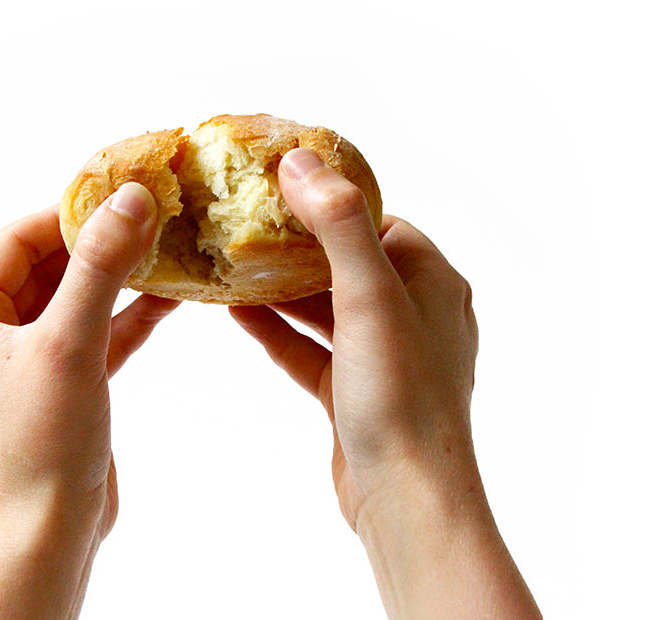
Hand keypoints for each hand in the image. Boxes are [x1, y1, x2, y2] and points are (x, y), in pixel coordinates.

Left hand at [0, 183, 179, 618]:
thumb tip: (132, 198)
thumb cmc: (41, 443)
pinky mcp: (55, 386)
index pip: (16, 237)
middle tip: (152, 214)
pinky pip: (90, 334)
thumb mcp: (71, 342)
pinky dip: (124, 316)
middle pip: (46, 264)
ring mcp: (20, 361)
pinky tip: (169, 297)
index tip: (123, 190)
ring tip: (167, 247)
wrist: (46, 532)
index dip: (69, 210)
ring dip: (117, 277)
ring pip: (73, 298)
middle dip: (99, 241)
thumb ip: (100, 266)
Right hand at [231, 149, 538, 618]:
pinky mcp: (355, 394)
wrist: (407, 500)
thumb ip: (338, 225)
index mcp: (431, 280)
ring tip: (229, 262)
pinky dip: (277, 331)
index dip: (328, 201)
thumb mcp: (370, 296)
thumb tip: (301, 161)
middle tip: (243, 221)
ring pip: (324, 307)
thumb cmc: (402, 397)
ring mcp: (384, 357)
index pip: (376, 221)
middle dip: (294, 244)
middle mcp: (412, 314)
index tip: (278, 185)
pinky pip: (310, 350)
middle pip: (345, 262)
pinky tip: (236, 314)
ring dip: (280, 288)